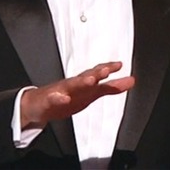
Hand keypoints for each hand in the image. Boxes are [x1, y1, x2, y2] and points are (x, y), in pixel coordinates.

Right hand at [20, 61, 134, 128]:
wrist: (38, 104)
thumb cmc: (66, 96)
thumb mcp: (92, 93)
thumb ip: (111, 87)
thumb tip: (131, 81)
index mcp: (83, 81)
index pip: (97, 72)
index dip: (108, 68)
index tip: (119, 65)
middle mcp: (73, 83)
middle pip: (86, 76)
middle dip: (97, 73)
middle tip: (108, 69)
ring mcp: (60, 91)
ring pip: (71, 85)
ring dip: (81, 82)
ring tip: (90, 80)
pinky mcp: (49, 101)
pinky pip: (54, 99)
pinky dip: (59, 98)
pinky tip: (64, 98)